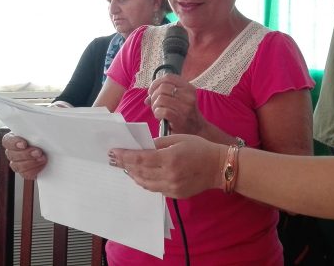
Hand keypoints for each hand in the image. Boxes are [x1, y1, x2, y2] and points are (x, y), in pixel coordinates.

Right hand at [1, 132, 46, 179]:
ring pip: (18, 166)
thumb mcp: (38, 131)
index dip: (14, 143)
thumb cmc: (42, 137)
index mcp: (13, 139)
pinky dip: (35, 169)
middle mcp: (13, 152)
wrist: (51, 148)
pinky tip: (41, 164)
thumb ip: (34, 131)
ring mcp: (18, 163)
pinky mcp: (26, 172)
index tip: (24, 144)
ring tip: (42, 158)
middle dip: (26, 154)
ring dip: (31, 162)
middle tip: (38, 152)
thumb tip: (39, 129)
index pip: (7, 141)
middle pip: (12, 155)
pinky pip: (26, 174)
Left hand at [108, 134, 224, 198]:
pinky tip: (140, 175)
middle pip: (139, 172)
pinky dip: (145, 181)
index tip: (114, 152)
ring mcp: (172, 187)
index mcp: (170, 158)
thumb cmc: (199, 148)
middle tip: (115, 159)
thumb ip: (158, 143)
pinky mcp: (175, 194)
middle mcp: (169, 175)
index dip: (125, 156)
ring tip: (125, 167)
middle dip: (125, 165)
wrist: (218, 167)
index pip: (140, 158)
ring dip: (133, 175)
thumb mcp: (179, 138)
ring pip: (145, 183)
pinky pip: (154, 188)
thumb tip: (142, 147)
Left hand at [146, 74, 207, 135]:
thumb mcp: (180, 100)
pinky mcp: (179, 118)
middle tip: (154, 104)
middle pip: (162, 88)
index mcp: (188, 88)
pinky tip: (160, 116)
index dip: (156, 82)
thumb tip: (147, 98)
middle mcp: (188, 96)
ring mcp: (185, 107)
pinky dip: (157, 113)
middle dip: (154, 96)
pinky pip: (162, 111)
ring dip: (155, 106)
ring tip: (158, 111)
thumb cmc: (185, 114)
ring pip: (161, 99)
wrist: (196, 130)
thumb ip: (165, 95)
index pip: (168, 77)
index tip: (152, 91)